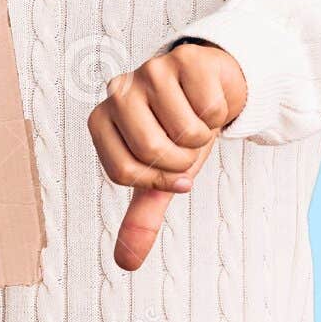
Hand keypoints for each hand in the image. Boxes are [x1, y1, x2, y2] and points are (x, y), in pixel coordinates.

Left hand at [87, 39, 245, 270]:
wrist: (213, 90)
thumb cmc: (178, 133)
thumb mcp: (161, 178)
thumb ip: (141, 218)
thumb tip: (125, 263)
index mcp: (101, 121)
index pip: (124, 172)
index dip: (157, 180)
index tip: (168, 168)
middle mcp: (118, 92)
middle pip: (152, 151)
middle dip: (182, 160)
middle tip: (185, 143)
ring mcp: (149, 70)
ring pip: (186, 131)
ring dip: (203, 136)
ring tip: (196, 120)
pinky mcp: (183, 59)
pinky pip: (210, 107)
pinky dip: (219, 113)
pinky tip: (209, 100)